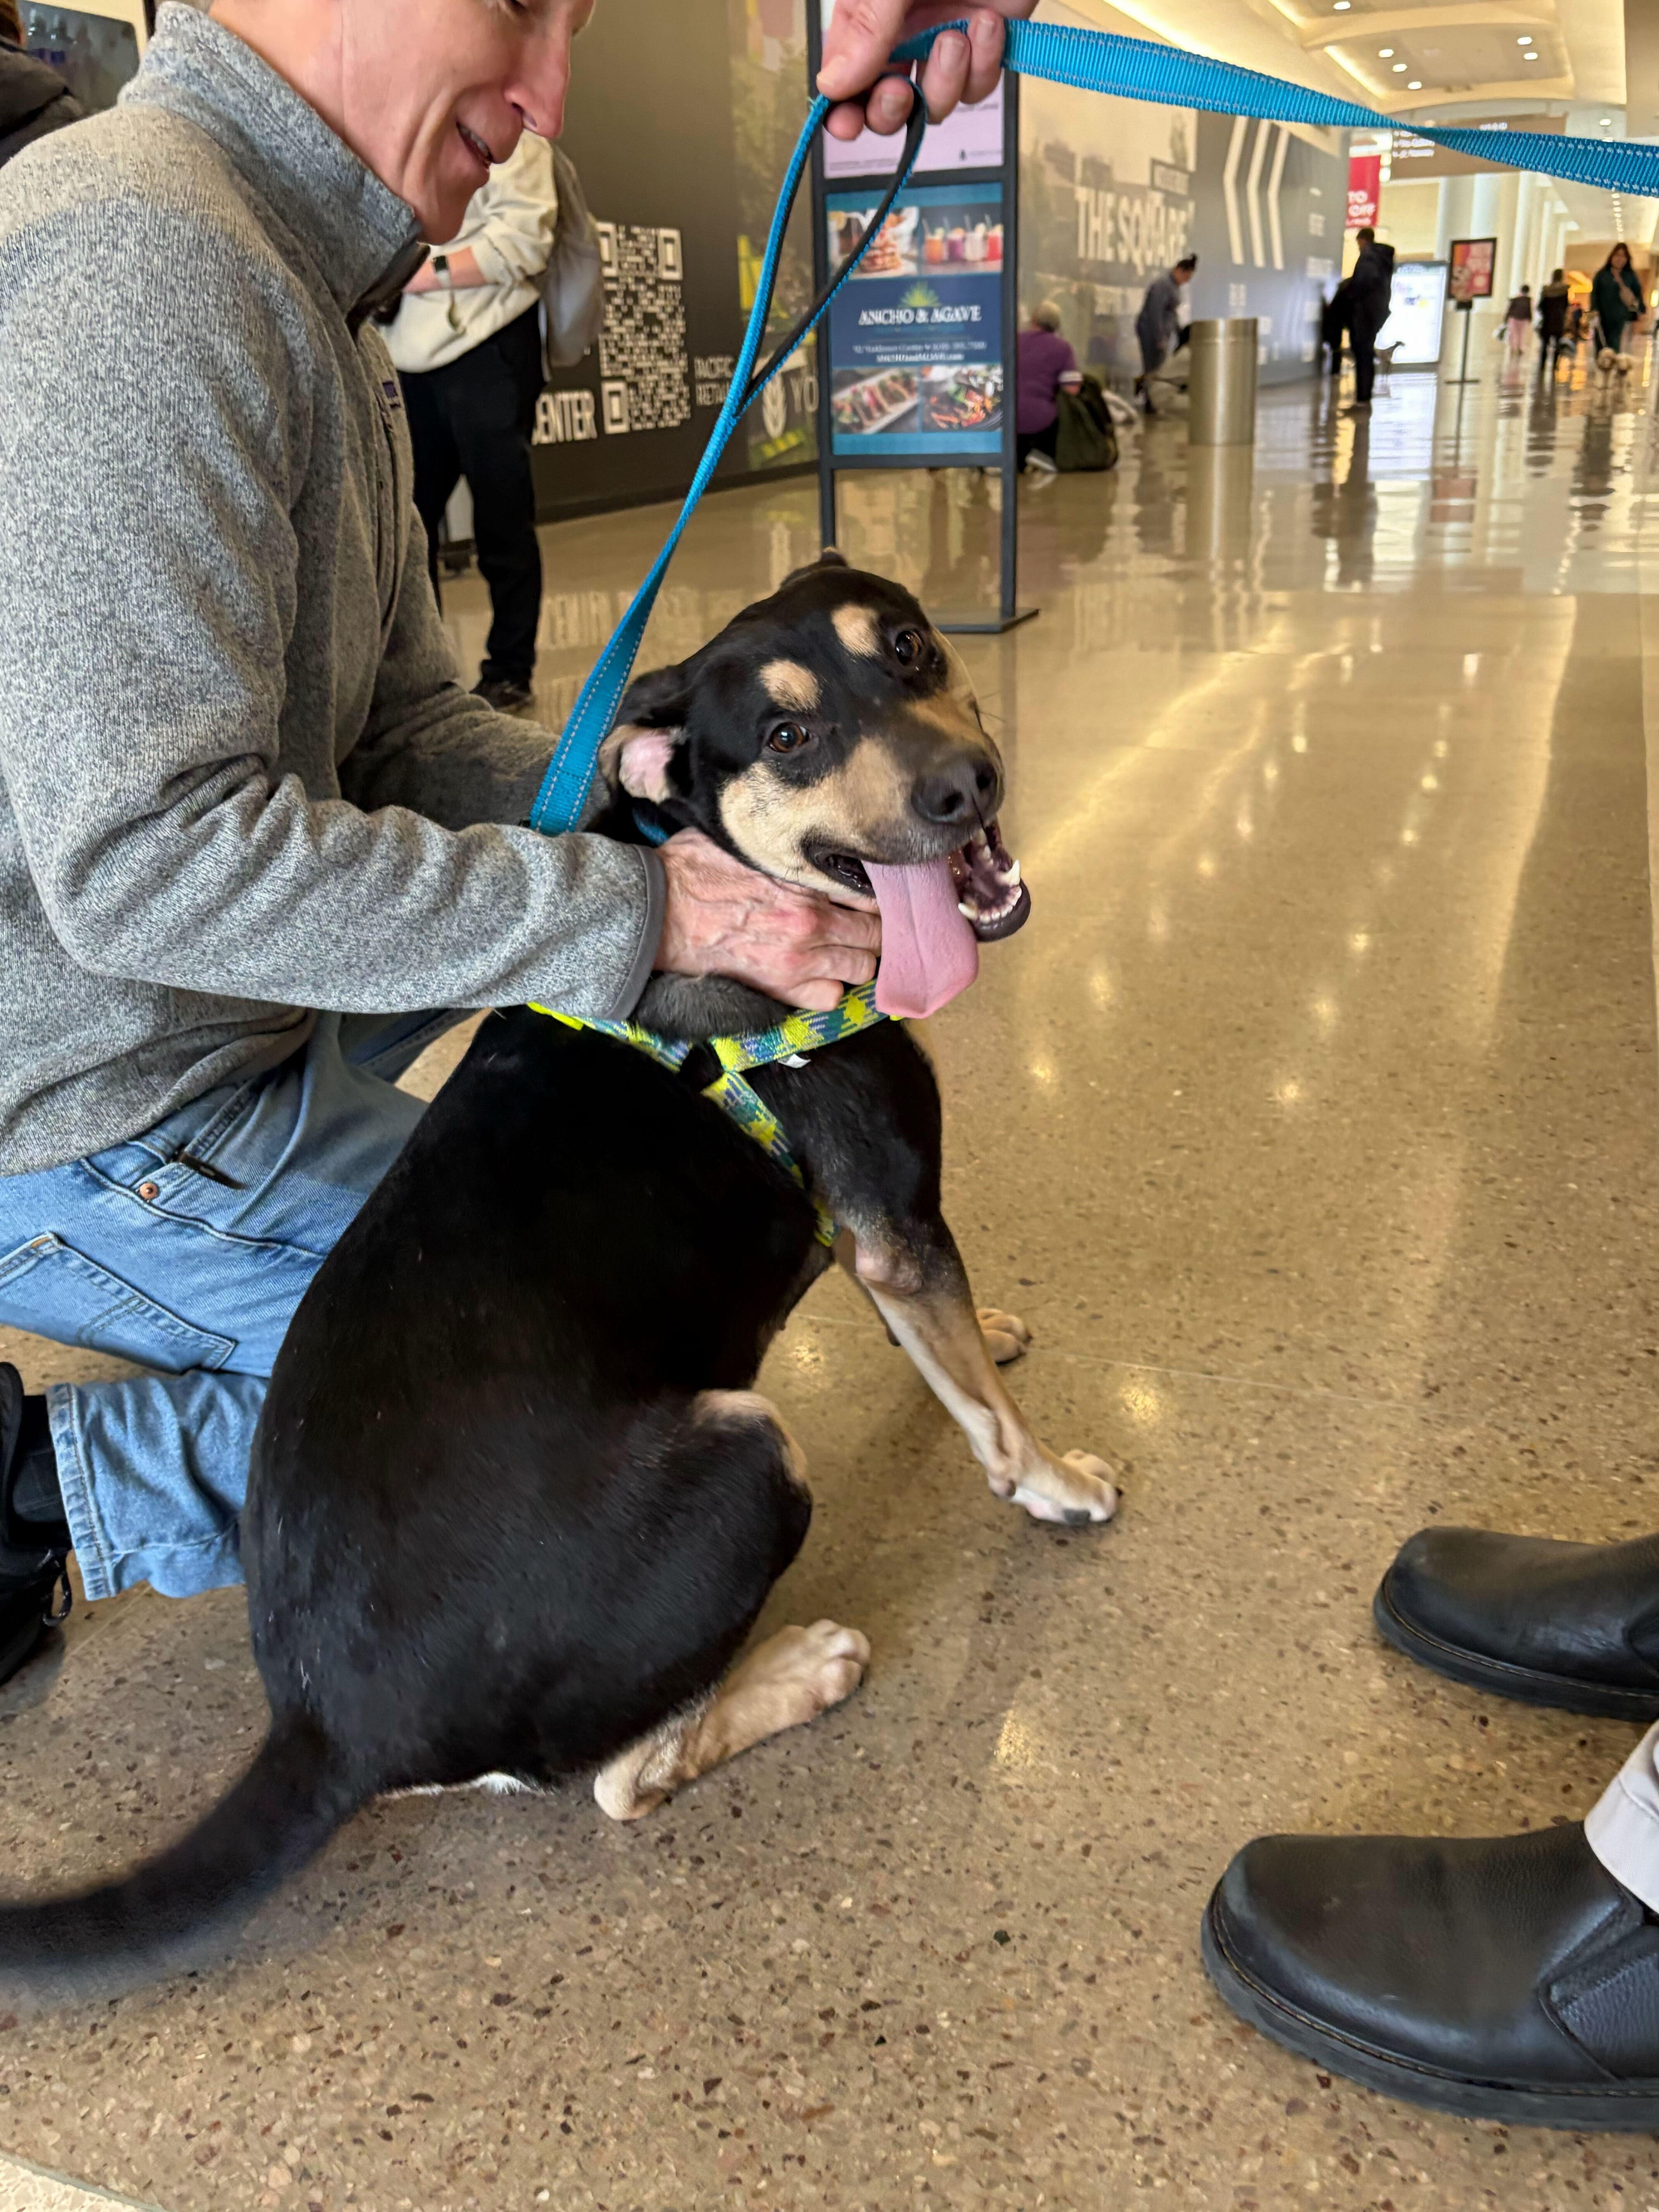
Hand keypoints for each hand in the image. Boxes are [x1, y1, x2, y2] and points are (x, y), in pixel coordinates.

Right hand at [655, 828, 879, 1013]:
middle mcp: (811, 922)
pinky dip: (830, 987)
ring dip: (856, 959)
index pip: (871, 894)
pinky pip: (830, 997)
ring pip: (861, 968)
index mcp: (805, 880)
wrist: (656, 912)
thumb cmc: (693, 870)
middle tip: (866, 927)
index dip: (880, 898)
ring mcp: (798, 960)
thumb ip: (783, 844)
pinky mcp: (780, 988)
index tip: (877, 898)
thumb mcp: (742, 840)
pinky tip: (819, 973)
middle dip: (875, 931)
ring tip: (844, 950)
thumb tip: (804, 830)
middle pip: (876, 934)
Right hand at [816, 1, 1035, 140]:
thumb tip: (833, 85)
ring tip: (955, 36)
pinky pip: (979, 85)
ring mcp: (946, 38)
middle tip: (900, 91)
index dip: (842, 109)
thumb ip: (866, 26)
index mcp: (868, 12)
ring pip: (935, 103)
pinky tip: (988, 23)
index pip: (845, 75)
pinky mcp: (988, 43)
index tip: (845, 125)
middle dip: (891, 110)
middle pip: (887, 104)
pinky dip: (985, 64)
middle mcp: (904, 31)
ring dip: (944, 83)